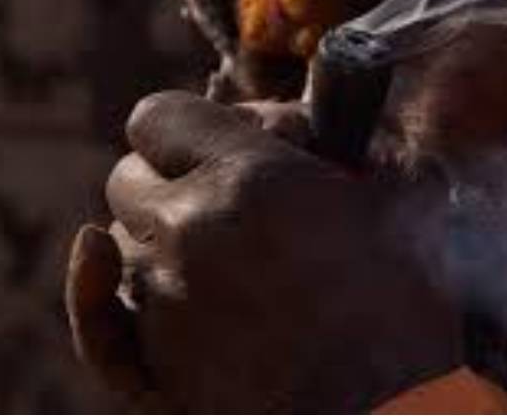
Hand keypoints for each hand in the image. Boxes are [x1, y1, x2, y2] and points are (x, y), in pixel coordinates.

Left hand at [66, 91, 459, 411]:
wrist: (412, 399)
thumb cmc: (411, 288)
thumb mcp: (390, 183)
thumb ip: (323, 133)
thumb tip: (275, 124)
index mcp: (248, 175)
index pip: (156, 118)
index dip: (187, 127)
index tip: (221, 144)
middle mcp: (188, 232)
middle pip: (127, 180)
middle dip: (171, 180)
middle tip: (227, 200)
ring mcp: (166, 305)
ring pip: (117, 245)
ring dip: (156, 240)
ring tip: (218, 257)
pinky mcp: (163, 369)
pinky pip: (98, 321)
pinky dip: (94, 292)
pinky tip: (99, 257)